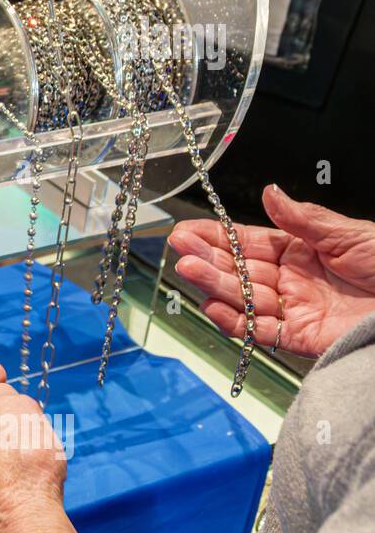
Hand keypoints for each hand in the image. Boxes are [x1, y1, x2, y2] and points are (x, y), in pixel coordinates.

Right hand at [169, 185, 374, 358]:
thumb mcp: (350, 234)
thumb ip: (303, 219)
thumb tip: (269, 192)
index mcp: (302, 252)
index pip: (249, 242)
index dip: (218, 236)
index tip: (189, 230)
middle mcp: (293, 281)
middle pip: (240, 270)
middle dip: (208, 259)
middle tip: (180, 249)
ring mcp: (296, 310)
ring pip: (244, 299)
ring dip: (214, 285)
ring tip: (188, 270)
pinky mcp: (303, 339)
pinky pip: (261, 333)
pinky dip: (236, 322)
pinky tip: (213, 305)